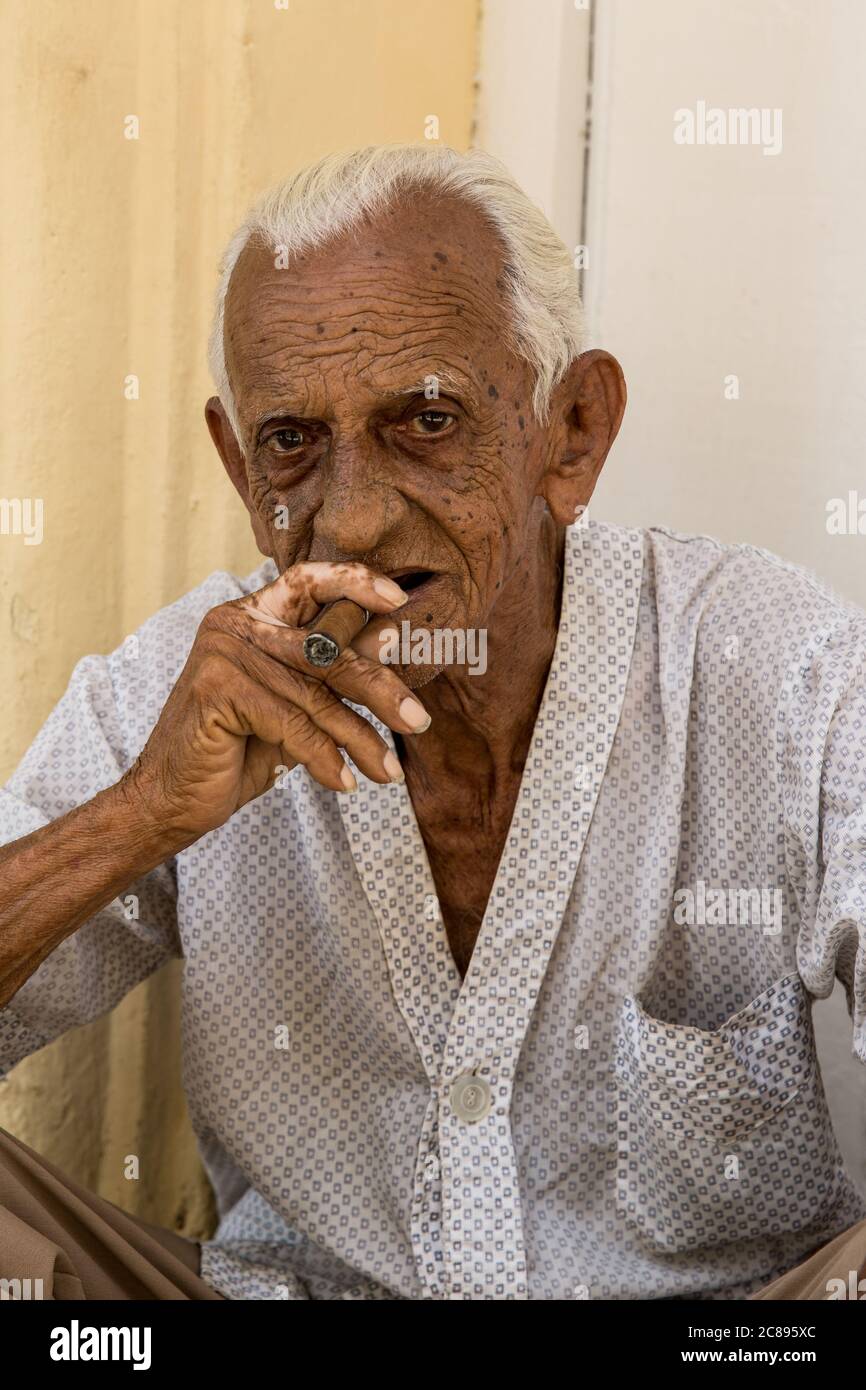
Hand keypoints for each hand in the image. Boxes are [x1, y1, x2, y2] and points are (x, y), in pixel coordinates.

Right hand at [122, 562, 430, 848]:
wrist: (171, 800)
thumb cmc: (237, 750)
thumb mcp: (296, 706)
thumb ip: (333, 671)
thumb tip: (392, 636)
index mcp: (251, 614)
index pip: (309, 580)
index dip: (355, 583)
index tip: (400, 601)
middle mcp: (234, 623)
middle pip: (326, 648)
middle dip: (378, 687)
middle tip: (418, 720)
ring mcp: (223, 652)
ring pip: (315, 694)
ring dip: (360, 737)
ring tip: (389, 770)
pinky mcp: (218, 689)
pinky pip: (293, 724)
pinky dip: (325, 759)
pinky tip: (345, 782)